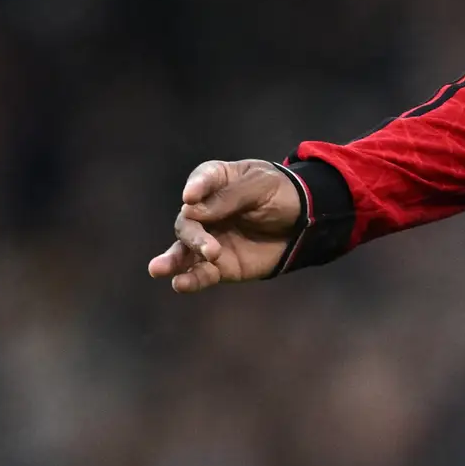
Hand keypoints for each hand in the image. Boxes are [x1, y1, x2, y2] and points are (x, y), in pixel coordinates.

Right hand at [149, 159, 306, 292]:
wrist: (306, 224)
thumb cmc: (282, 195)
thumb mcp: (262, 187)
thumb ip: (231, 197)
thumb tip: (192, 209)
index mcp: (216, 181)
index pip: (201, 181)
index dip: (195, 189)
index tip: (190, 198)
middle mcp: (206, 211)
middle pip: (188, 222)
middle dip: (193, 236)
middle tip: (208, 248)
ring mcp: (210, 239)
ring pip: (185, 251)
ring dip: (173, 261)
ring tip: (158, 269)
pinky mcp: (221, 265)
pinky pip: (202, 273)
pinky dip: (191, 280)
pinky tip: (180, 284)